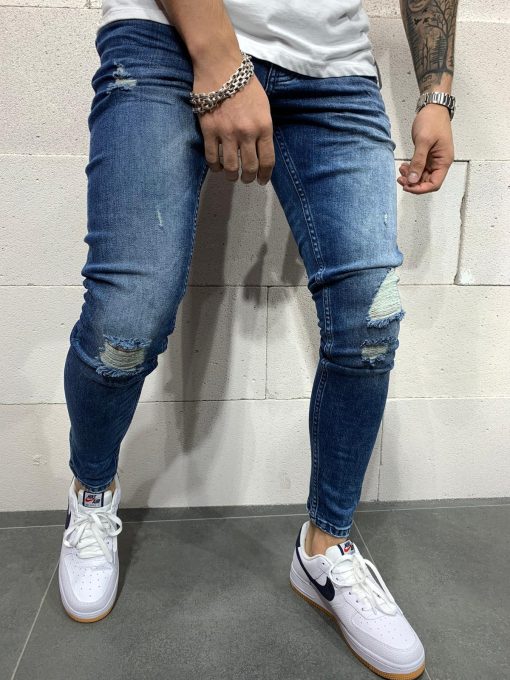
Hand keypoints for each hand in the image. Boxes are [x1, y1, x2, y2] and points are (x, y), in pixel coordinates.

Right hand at [193, 56, 274, 184]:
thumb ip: (262, 128)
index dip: (265, 175)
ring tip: (232, 175)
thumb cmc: (244, 83)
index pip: (267, 160)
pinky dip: (216, 167)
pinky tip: (218, 167)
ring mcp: (227, 134)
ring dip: (232, 176)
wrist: (220, 66)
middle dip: (249, 178)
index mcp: (264, 127)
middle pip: (250, 167)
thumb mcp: (263, 106)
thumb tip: (259, 148)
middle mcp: (247, 134)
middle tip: (246, 179)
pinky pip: (212, 158)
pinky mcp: (209, 131)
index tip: (262, 180)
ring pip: (231, 167)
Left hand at [397, 103, 453, 194]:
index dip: (421, 188)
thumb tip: (412, 180)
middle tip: (400, 178)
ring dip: (411, 176)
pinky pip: (419, 168)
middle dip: (414, 183)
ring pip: (422, 176)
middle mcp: (440, 163)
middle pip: (427, 182)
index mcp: (444, 161)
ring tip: (401, 170)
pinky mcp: (427, 155)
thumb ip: (418, 162)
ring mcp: (434, 159)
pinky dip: (411, 169)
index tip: (407, 186)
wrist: (433, 107)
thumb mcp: (423, 142)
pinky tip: (404, 166)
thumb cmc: (432, 121)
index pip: (434, 184)